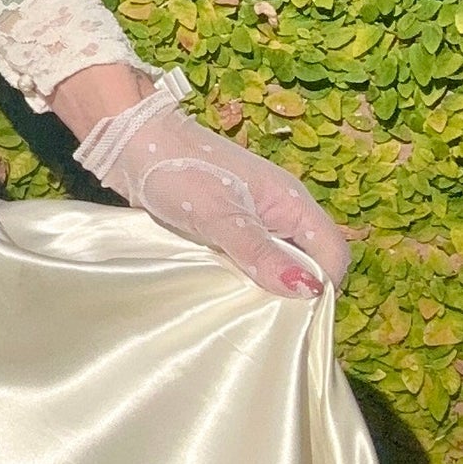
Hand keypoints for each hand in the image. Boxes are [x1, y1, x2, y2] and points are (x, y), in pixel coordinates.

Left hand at [73, 74, 350, 300]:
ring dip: (267, 288)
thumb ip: (261, 253)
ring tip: (246, 312)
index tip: (299, 318)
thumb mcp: (219, 216)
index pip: (332, 254)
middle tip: (269, 321)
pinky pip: (251, 260)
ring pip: (279, 264)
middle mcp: (281, 212)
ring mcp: (255, 219)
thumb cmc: (178, 170)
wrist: (131, 142)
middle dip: (296, 293)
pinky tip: (226, 294)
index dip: (324, 287)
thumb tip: (309, 290)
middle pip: (310, 262)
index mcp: (292, 202)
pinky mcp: (228, 227)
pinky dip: (244, 278)